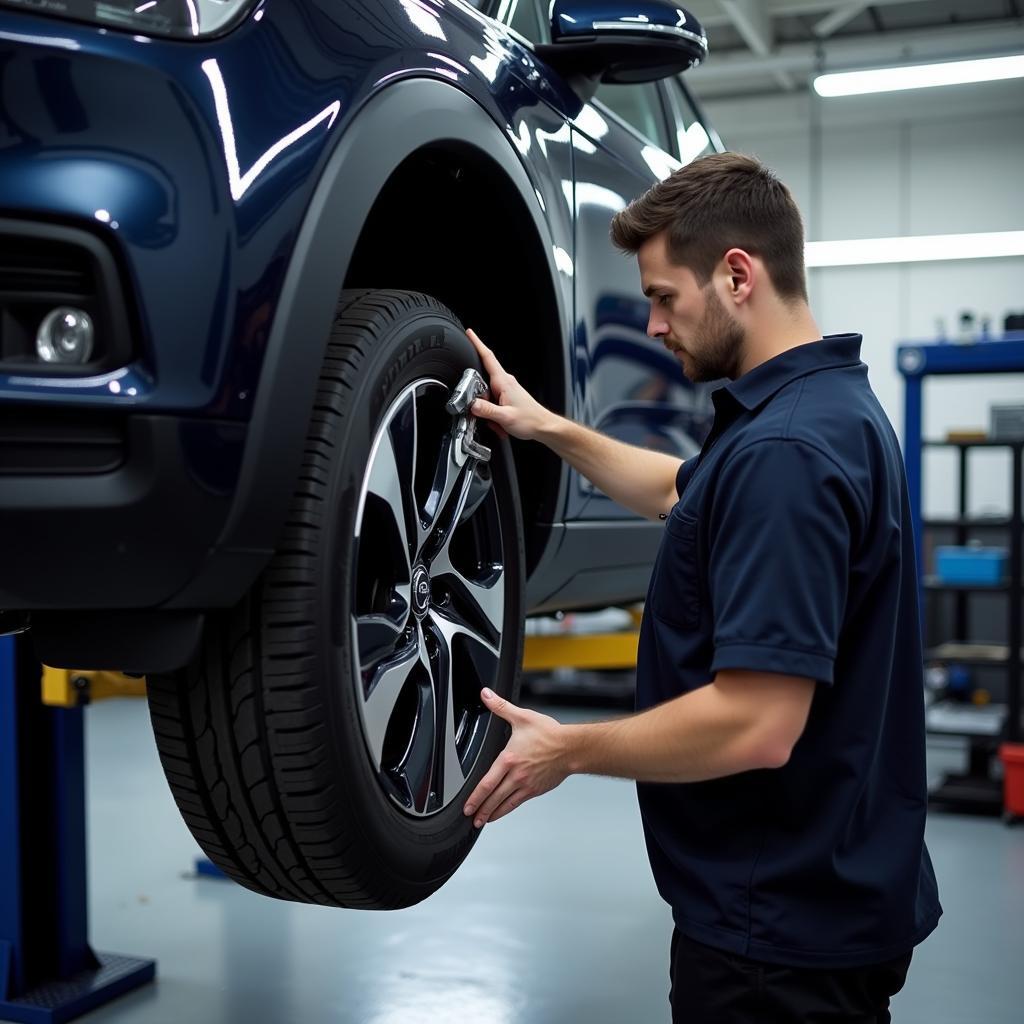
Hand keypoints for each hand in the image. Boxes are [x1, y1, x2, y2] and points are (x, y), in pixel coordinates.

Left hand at [463, 688, 570, 826]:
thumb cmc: (549, 734)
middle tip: (471, 818)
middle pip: (494, 797)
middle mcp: (516, 775)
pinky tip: (502, 812)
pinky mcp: (535, 789)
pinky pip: (518, 802)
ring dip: (492, 813)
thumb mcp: (522, 717)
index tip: (467, 806)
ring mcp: (526, 785)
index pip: (487, 783)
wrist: (571, 748)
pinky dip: (507, 809)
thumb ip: (501, 706)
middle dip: (480, 809)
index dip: (475, 797)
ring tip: (482, 821)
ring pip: (505, 803)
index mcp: (509, 759)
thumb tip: (486, 695)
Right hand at [466, 329, 556, 441]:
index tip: (469, 333)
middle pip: (481, 383)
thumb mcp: (505, 417)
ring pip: (486, 397)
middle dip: (479, 400)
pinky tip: (501, 424)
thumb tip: (472, 404)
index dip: (477, 343)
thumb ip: (486, 410)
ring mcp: (506, 390)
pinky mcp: (507, 398)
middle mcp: (505, 382)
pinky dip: (494, 415)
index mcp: (504, 382)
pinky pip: (493, 404)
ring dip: (488, 412)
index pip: (488, 357)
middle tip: (486, 415)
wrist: (543, 426)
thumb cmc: (530, 420)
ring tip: (498, 422)